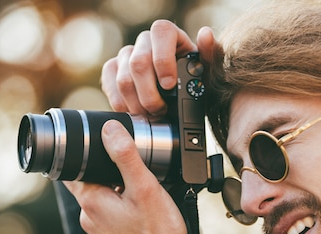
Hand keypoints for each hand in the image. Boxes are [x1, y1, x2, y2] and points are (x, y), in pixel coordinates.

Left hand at [64, 120, 191, 233]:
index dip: (88, 152)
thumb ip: (126, 156)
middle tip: (131, 164)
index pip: (75, 166)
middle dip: (105, 170)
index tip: (105, 144)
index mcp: (91, 199)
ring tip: (141, 188)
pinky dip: (122, 208)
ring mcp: (98, 232)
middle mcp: (89, 217)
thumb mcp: (145, 188)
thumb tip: (109, 129)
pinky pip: (111, 216)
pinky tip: (142, 211)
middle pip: (89, 181)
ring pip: (102, 199)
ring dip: (116, 190)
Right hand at [101, 20, 217, 115]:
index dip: (163, 59)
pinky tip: (136, 112)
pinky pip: (109, 85)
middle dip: (150, 93)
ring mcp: (126, 55)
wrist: (179, 99)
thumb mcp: (208, 73)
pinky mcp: (112, 70)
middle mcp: (145, 41)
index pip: (161, 32)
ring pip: (123, 79)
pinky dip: (122, 104)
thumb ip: (211, 55)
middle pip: (138, 62)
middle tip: (161, 110)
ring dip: (138, 104)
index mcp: (169, 35)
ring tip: (152, 115)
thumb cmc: (194, 83)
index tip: (170, 85)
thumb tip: (205, 35)